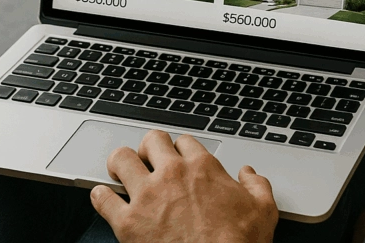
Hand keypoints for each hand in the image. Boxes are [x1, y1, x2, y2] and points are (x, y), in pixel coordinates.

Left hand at [90, 130, 277, 242]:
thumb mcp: (263, 212)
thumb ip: (258, 186)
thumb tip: (250, 174)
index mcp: (202, 168)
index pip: (183, 141)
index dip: (179, 149)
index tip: (178, 159)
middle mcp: (171, 175)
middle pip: (151, 140)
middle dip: (148, 149)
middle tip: (147, 160)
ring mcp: (147, 197)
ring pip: (121, 159)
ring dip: (120, 164)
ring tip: (120, 171)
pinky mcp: (127, 223)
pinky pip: (102, 199)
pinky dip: (100, 197)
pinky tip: (103, 198)